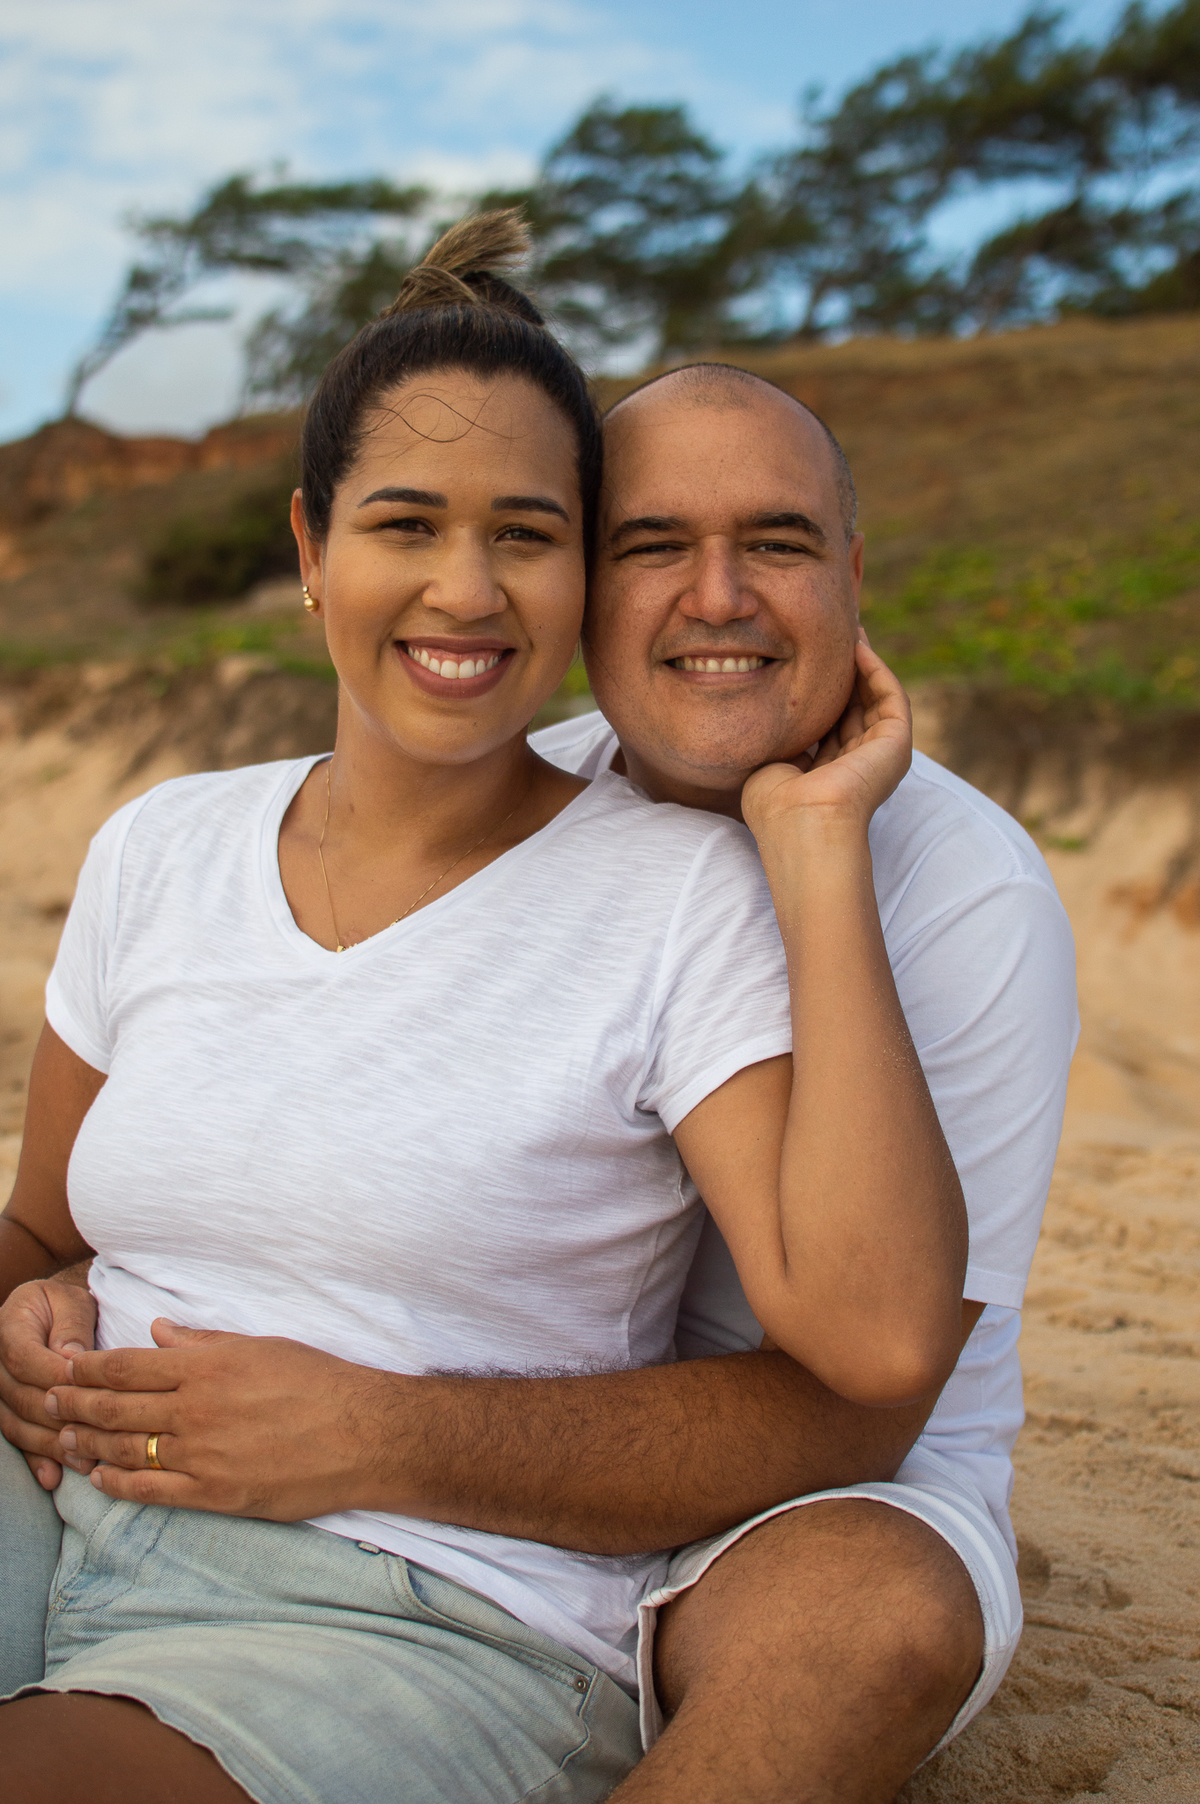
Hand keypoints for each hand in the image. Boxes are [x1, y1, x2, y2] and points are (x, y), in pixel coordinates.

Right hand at [0, 1276, 97, 1488]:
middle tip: (96, 1437)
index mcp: (9, 1329)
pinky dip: (35, 1460)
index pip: (25, 1359)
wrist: (42, 1315)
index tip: (90, 1391)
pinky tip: (53, 1478)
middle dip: (59, 1419)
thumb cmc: (62, 1307)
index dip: (55, 1377)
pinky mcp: (6, 1413)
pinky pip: (16, 1439)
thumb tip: (71, 1358)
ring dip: (51, 1446)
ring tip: (84, 1462)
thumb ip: (71, 1326)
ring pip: (18, 1425)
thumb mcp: (70, 1302)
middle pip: (22, 1398)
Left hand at [45, 1318, 397, 1518]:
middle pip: (116, 1406)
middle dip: (75, 1402)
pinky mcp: (216, 1494)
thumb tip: (159, 1333)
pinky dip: (118, 1483)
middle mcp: (198, 1410)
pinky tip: (99, 1476)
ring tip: (62, 1437)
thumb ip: (205, 1342)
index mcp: (208, 1367)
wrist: (364, 1434)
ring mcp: (204, 1455)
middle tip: (47, 1400)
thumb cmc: (321, 1383)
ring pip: (126, 1448)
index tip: (65, 1365)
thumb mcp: (263, 1347)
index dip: (89, 1366)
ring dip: (88, 1441)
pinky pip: (152, 1490)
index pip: (129, 1365)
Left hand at [741, 637, 911, 843]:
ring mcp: (881, 754)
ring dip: (862, 662)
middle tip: (830, 632)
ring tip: (846, 629)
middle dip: (842, 670)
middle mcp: (859, 764)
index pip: (829, 725)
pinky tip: (857, 646)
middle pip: (854, 706)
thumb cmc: (777, 808)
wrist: (801, 825)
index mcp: (831, 775)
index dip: (820, 692)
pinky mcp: (897, 743)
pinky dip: (876, 669)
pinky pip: (890, 695)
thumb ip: (781, 742)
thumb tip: (772, 716)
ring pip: (874, 696)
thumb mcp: (771, 766)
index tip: (804, 660)